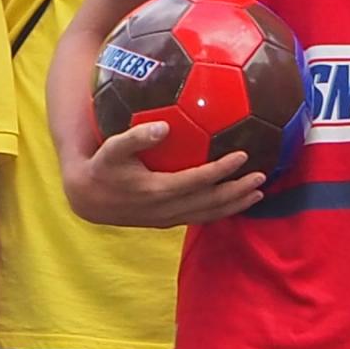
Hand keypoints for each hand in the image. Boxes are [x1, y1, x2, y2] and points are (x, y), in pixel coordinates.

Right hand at [65, 120, 266, 229]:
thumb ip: (136, 137)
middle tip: (261, 177)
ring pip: (208, 214)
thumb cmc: (101, 167)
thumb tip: (164, 127)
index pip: (198, 180)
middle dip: (238, 191)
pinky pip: (200, 217)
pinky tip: (235, 200)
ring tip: (258, 193)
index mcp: (157, 190)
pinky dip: (221, 210)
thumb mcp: (112, 149)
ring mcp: (168, 218)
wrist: (88, 199)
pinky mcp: (167, 221)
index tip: (243, 155)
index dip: (221, 169)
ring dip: (235, 204)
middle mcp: (167, 209)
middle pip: (211, 202)